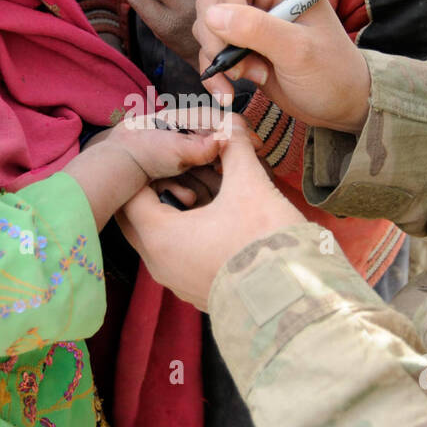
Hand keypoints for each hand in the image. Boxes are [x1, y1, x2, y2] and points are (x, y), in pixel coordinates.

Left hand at [117, 115, 305, 309]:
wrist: (296, 302)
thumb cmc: (266, 244)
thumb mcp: (249, 187)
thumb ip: (234, 149)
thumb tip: (230, 125)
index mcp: (160, 237)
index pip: (131, 194)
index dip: (151, 167)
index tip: (172, 152)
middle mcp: (159, 264)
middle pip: (145, 215)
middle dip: (166, 186)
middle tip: (191, 165)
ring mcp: (177, 282)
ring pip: (166, 235)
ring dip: (183, 208)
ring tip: (215, 187)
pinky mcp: (197, 291)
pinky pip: (182, 255)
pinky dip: (194, 231)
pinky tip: (224, 215)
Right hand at [194, 0, 371, 135]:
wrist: (339, 105)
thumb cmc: (332, 72)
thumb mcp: (298, 51)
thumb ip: (256, 29)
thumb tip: (211, 15)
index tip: (237, 35)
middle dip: (220, 38)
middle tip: (246, 66)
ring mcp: (250, 20)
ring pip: (207, 25)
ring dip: (219, 57)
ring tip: (253, 76)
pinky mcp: (241, 45)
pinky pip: (210, 50)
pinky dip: (215, 72)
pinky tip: (230, 90)